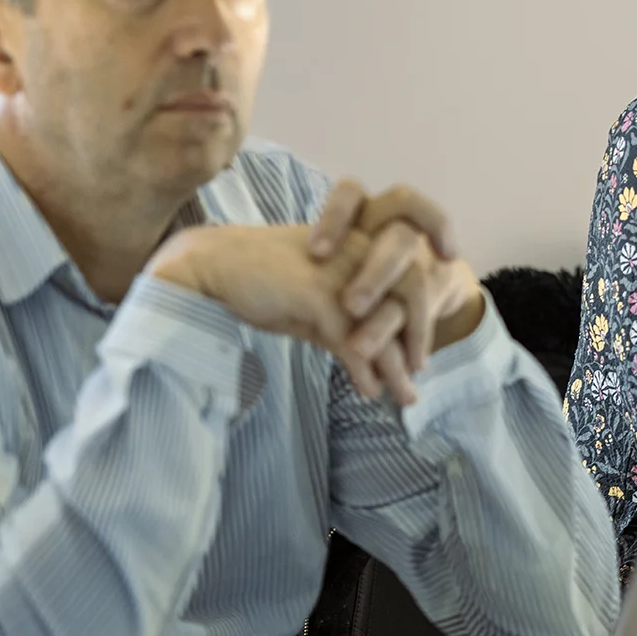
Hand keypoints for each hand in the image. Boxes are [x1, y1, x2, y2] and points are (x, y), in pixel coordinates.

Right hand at [148, 223, 418, 403]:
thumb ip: (348, 326)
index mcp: (363, 239)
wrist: (213, 267)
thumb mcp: (317, 302)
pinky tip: (369, 391)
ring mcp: (339, 268)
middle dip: (420, 335)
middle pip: (414, 289)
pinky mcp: (317, 291)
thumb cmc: (264, 282)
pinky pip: (353, 337)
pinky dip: (364, 370)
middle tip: (418, 372)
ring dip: (398, 364)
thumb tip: (377, 371)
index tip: (420, 350)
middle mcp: (358, 247)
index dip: (424, 312)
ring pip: (386, 319)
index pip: (412, 272)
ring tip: (404, 396)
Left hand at [307, 179, 484, 373]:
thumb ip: (310, 277)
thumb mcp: (323, 264)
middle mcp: (396, 227)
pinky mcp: (438, 282)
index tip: (316, 254)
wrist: (418, 273)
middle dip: (376, 276)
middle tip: (352, 308)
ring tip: (364, 353)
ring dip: (390, 320)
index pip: (352, 194)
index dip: (335, 220)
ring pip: (415, 281)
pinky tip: (410, 363)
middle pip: (398, 239)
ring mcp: (422, 255)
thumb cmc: (339, 268)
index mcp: (362, 211)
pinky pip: (429, 309)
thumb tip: (265, 301)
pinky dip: (417, 337)